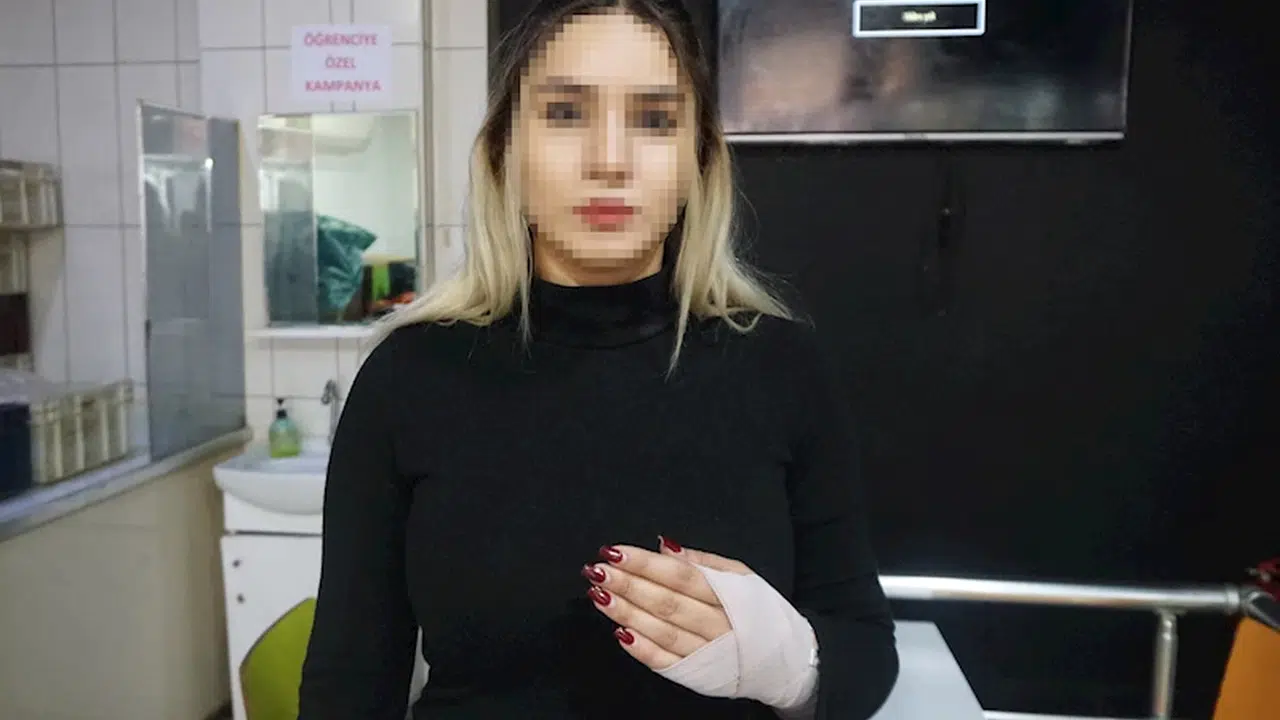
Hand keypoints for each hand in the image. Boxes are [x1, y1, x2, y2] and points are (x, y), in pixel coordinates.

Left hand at [581, 536, 751, 669]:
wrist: (786, 660)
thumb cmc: (760, 611)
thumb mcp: (742, 576)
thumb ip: (702, 561)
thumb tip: (664, 545)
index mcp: (728, 594)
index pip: (680, 575)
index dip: (645, 563)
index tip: (615, 551)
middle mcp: (717, 624)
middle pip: (666, 602)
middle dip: (628, 585)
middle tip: (597, 570)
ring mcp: (707, 652)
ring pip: (661, 631)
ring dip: (627, 613)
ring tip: (599, 595)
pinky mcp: (698, 675)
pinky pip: (666, 663)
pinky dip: (642, 649)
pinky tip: (619, 633)